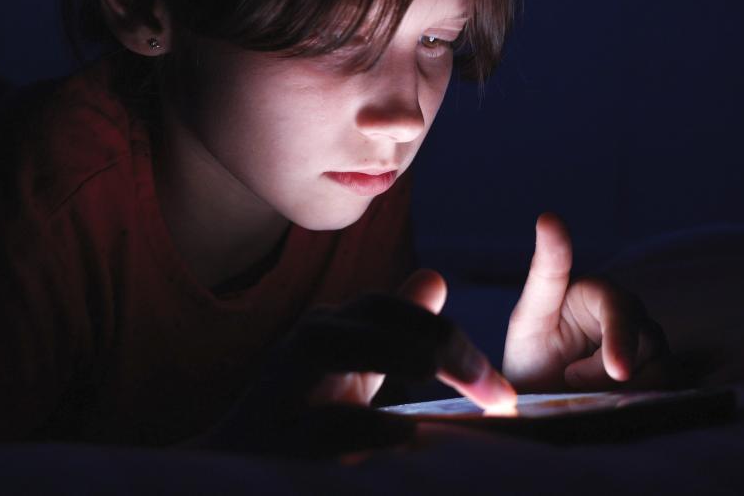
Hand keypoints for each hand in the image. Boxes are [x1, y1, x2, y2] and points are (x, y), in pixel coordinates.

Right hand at [203, 269, 515, 456]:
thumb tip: (435, 277)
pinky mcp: (265, 430)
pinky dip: (359, 426)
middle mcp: (305, 341)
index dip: (452, 340)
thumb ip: (397, 333)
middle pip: (374, 317)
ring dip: (390, 353)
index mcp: (334, 328)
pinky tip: (402, 434)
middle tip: (497, 394)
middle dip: (441, 347)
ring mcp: (278, 380)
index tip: (504, 395)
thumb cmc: (303, 419)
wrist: (239, 467)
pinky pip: (312, 420)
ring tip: (441, 376)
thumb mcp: (356, 371)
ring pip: (327, 344)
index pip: (395, 311)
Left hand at [503, 213, 674, 391]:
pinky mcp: (661, 381)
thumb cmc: (531, 356)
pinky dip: (637, 406)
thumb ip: (547, 270)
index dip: (620, 339)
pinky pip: (668, 396)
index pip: (621, 308)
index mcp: (602, 293)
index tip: (617, 370)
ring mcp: (651, 350)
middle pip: (647, 342)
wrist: (539, 404)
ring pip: (662, 372)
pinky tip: (607, 404)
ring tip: (582, 393)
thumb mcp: (530, 315)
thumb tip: (549, 216)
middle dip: (609, 373)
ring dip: (620, 392)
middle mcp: (633, 316)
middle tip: (571, 382)